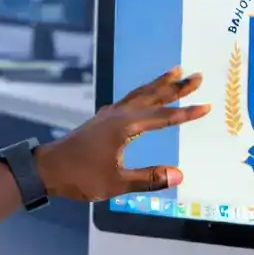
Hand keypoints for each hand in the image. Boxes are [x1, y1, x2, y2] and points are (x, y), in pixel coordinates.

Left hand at [36, 66, 208, 200]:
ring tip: (174, 71)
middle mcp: (118, 115)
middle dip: (176, 87)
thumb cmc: (80, 176)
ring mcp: (108, 115)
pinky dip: (141, 93)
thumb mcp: (115, 183)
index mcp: (124, 127)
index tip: (206, 106)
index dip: (185, 113)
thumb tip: (179, 174)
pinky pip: (127, 100)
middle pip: (152, 96)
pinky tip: (142, 95)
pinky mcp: (101, 120)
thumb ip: (147, 179)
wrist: (47, 169)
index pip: (162, 118)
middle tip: (197, 75)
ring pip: (138, 94)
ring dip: (158, 84)